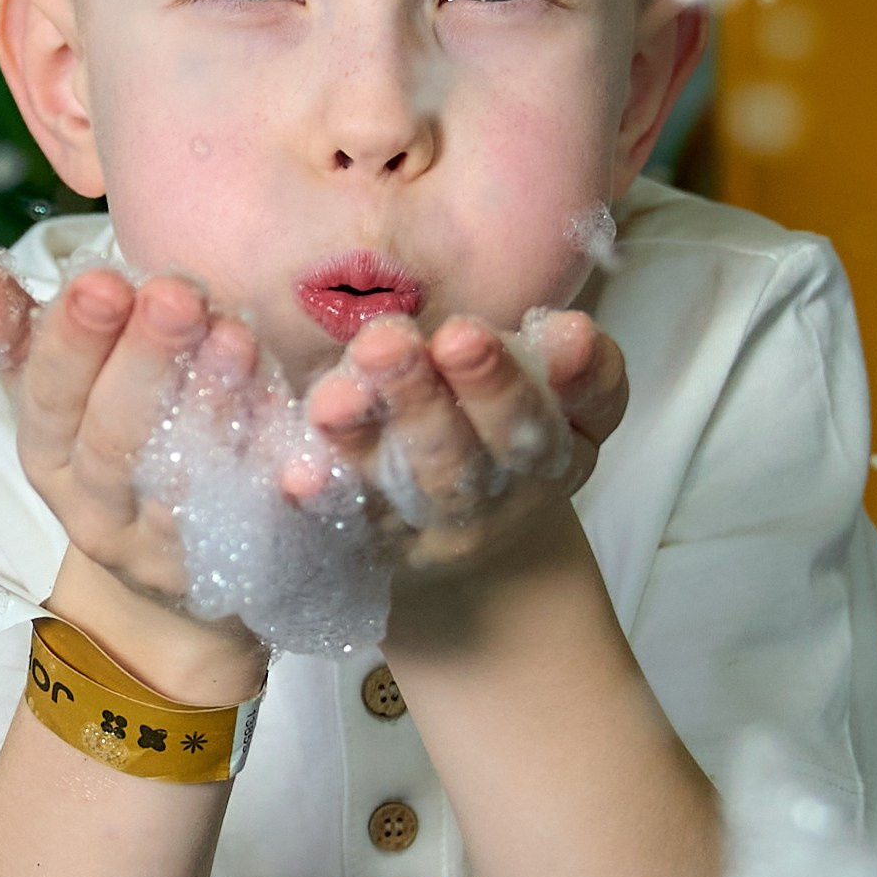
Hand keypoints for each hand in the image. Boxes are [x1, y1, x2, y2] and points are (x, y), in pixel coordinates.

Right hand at [0, 253, 277, 693]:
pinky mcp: (239, 569)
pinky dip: (279, 484)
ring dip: (208, 408)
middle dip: (143, 362)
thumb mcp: (61, 392)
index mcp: (50, 457)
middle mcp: (100, 512)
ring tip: (236, 338)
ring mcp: (170, 550)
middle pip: (115, 440)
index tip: (101, 281)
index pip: (48, 400)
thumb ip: (10, 328)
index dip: (71, 343)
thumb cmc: (118, 449)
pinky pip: (261, 525)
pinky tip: (298, 443)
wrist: (182, 591)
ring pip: (184, 483)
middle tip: (178, 294)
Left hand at [303, 306, 627, 589]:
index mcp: (551, 454)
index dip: (515, 383)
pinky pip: (341, 522)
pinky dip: (318, 498)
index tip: (467, 334)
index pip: (543, 419)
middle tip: (384, 343)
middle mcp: (490, 500)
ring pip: (397, 489)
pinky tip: (296, 475)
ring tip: (330, 398)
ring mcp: (425, 529)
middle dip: (421, 398)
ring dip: (361, 441)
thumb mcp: (567, 404)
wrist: (475, 537)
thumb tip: (573, 332)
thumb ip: (580, 367)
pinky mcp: (369, 544)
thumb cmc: (511, 432)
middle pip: (459, 458)